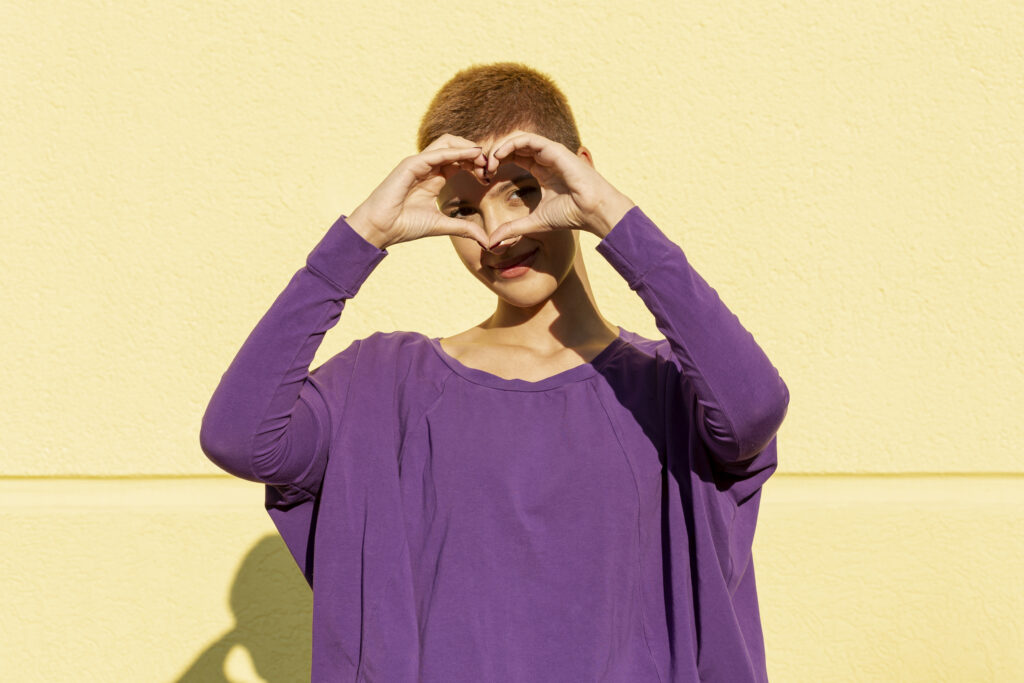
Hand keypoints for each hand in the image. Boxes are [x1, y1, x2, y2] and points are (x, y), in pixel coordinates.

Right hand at [346, 134, 492, 249]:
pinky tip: (473, 156)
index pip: (459, 160)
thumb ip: (464, 228)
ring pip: (447, 142)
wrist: (380, 229)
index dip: (476, 165)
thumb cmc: (404, 226)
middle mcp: (427, 167)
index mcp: (434, 177)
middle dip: (475, 154)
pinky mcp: (410, 164)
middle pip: (456, 146)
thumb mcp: (442, 225)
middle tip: (490, 167)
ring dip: (468, 148)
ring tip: (483, 161)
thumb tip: (487, 241)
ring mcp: (418, 163)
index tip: (489, 178)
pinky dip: (457, 152)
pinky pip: (437, 152)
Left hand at [481, 130, 635, 246]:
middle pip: (513, 146)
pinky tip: (498, 157)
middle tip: (481, 169)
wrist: (593, 212)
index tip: (484, 178)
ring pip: (518, 139)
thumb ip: (512, 229)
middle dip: (494, 154)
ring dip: (499, 148)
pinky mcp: (554, 150)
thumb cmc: (570, 215)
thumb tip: (491, 243)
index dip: (496, 163)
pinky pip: (528, 139)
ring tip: (488, 163)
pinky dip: (510, 144)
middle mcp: (544, 158)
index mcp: (541, 170)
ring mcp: (550, 152)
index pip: (513, 157)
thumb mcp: (533, 222)